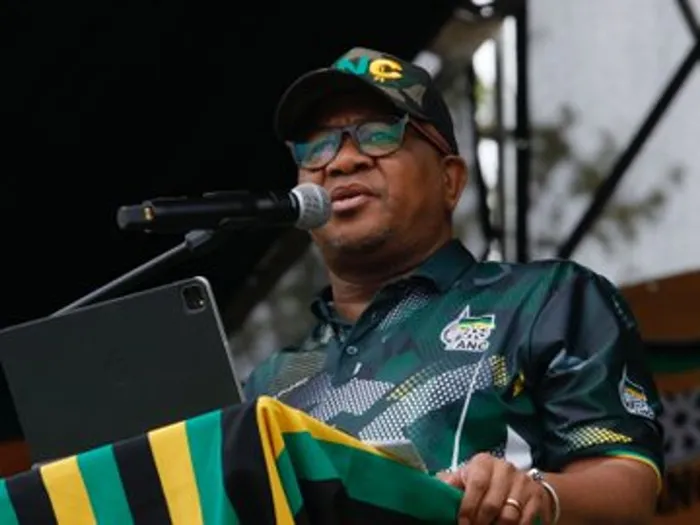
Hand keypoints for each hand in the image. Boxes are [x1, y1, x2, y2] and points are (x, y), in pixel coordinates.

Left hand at [437, 453, 551, 524]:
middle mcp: (505, 468)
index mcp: (483, 462)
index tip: (462, 523)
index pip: (476, 485)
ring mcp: (523, 482)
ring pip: (509, 516)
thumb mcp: (467, 478)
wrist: (520, 482)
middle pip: (492, 504)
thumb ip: (451, 483)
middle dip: (481, 523)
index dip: (468, 507)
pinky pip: (525, 521)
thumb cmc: (485, 482)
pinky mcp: (537, 497)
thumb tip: (429, 489)